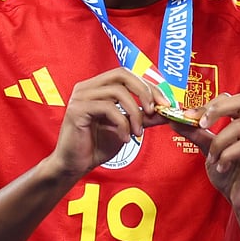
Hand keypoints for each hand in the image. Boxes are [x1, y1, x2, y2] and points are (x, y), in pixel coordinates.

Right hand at [49, 68, 169, 179]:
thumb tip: (165, 110)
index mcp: (98, 87)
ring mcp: (81, 96)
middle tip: (153, 110)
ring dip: (134, 113)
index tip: (164, 103)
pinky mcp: (77, 109)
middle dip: (143, 91)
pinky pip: (108, 108)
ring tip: (138, 133)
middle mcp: (87, 87)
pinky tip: (124, 139)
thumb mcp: (126, 128)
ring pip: (117, 92)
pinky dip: (122, 124)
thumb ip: (143, 117)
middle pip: (122, 74)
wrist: (74, 165)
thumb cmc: (96, 146)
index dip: (148, 86)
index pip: (127, 75)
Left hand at [173, 93, 239, 212]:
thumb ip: (196, 134)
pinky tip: (221, 168)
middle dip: (217, 110)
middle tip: (201, 124)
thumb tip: (175, 119)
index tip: (191, 116)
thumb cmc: (231, 175)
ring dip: (219, 142)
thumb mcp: (210, 150)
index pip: (232, 99)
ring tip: (212, 158)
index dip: (211, 104)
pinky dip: (227, 155)